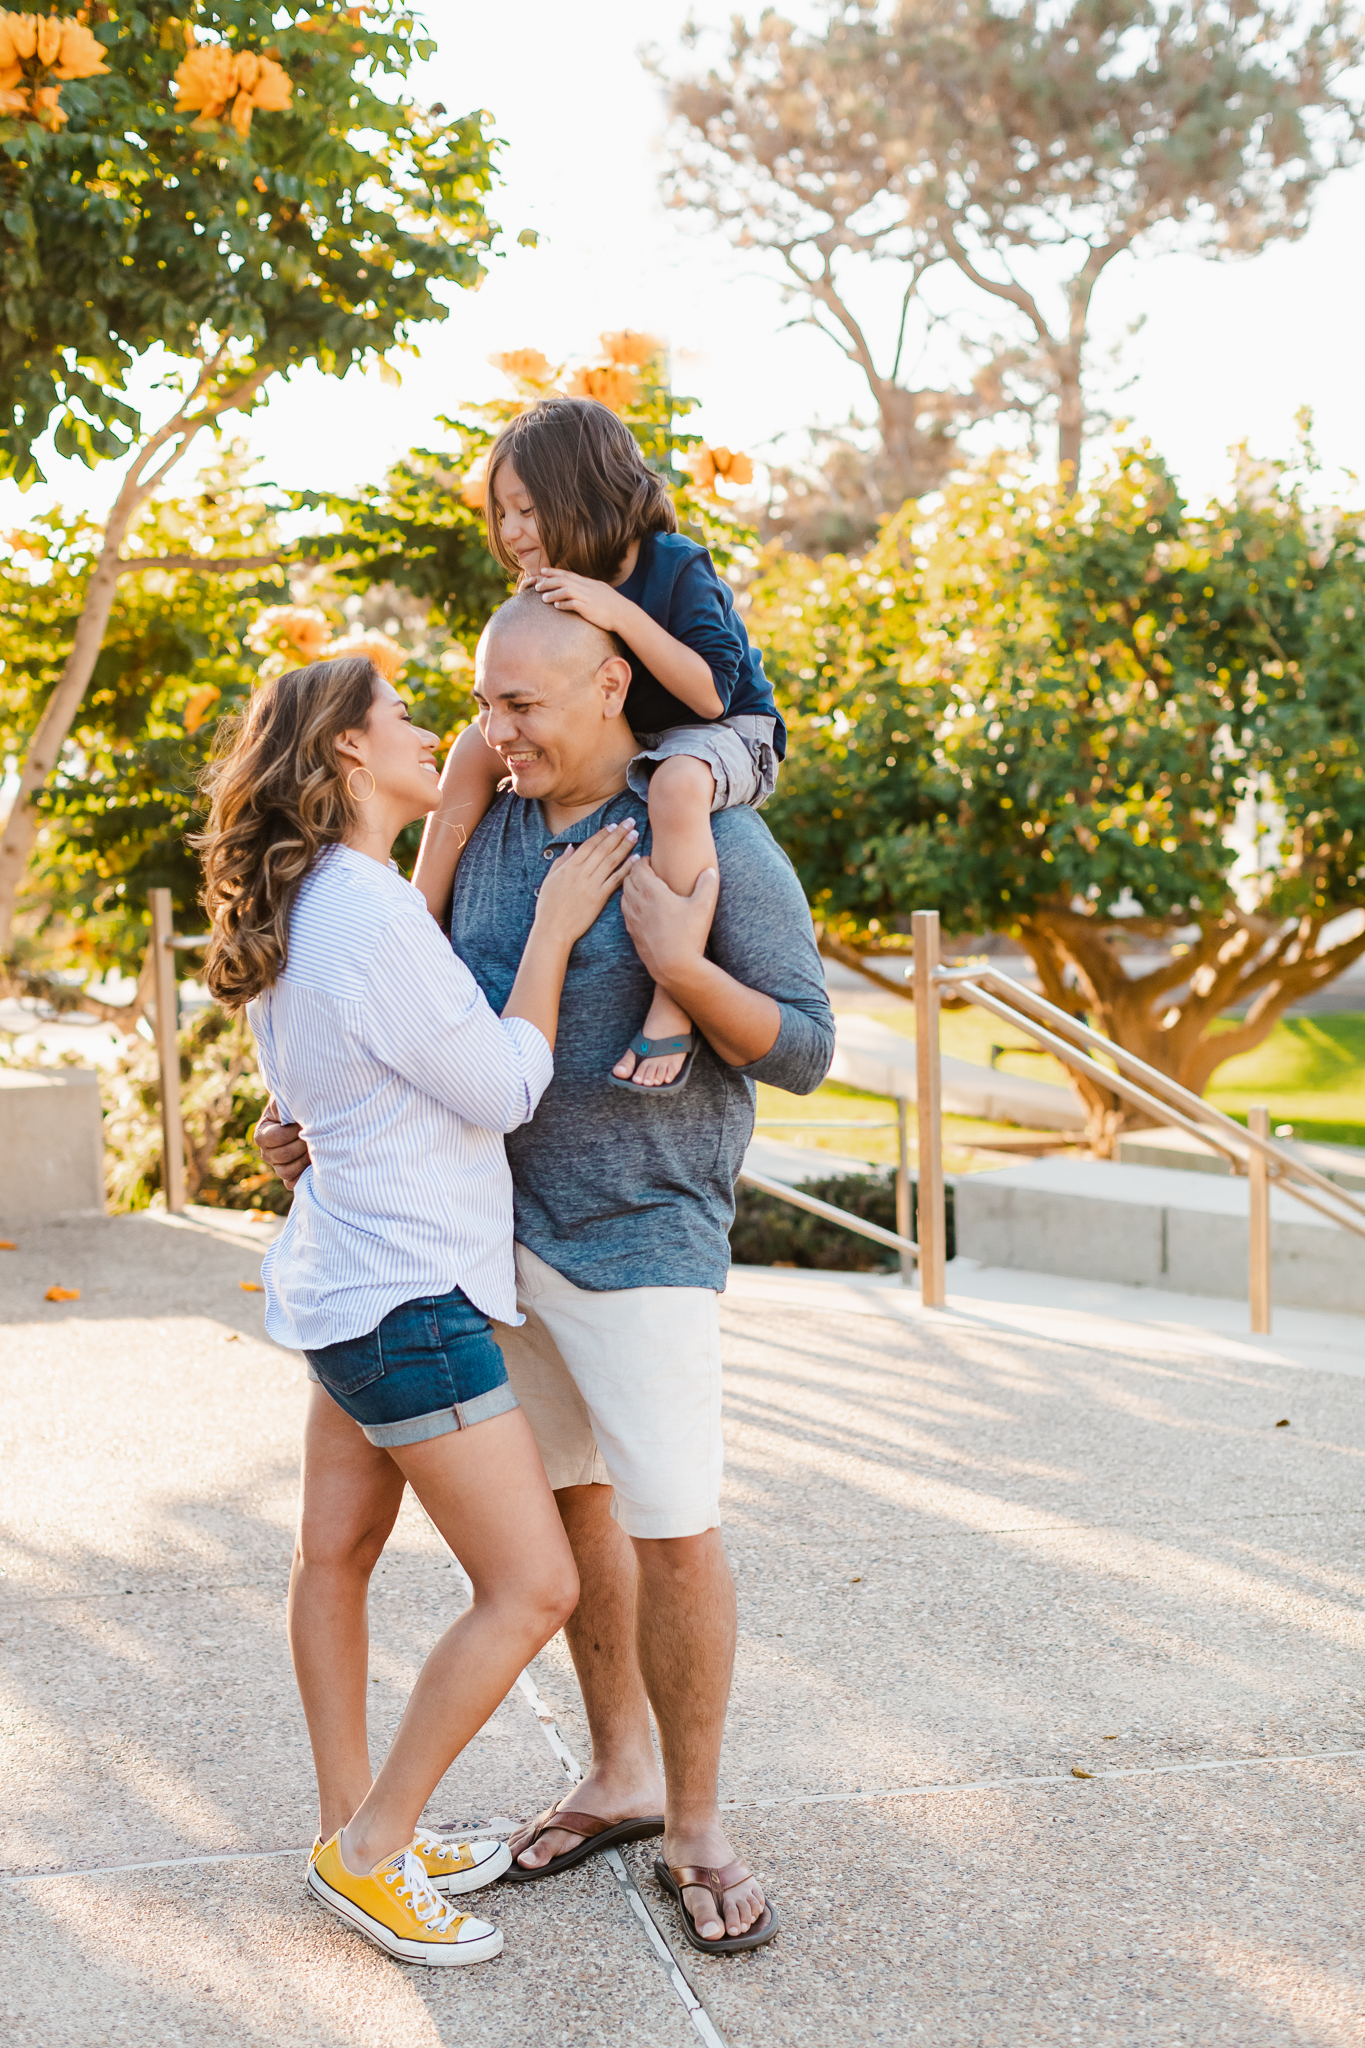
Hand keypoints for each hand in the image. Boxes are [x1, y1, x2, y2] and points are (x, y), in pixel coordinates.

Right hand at [256, 1101, 310, 1190]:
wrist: (314, 1117)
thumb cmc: (301, 1106)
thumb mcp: (289, 1101)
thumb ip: (284, 1107)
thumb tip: (289, 1119)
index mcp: (262, 1134)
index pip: (273, 1138)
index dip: (290, 1132)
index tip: (302, 1123)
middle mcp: (267, 1152)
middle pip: (281, 1156)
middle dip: (301, 1144)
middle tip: (315, 1134)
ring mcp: (278, 1166)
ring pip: (286, 1172)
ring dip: (304, 1159)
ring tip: (316, 1146)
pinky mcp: (291, 1177)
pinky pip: (293, 1183)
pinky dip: (304, 1175)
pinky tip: (316, 1162)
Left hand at [532, 567, 624, 633]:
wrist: (624, 614)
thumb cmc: (613, 605)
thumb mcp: (600, 591)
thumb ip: (588, 588)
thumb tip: (579, 588)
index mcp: (588, 583)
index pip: (568, 574)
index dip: (554, 572)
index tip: (543, 571)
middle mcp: (587, 587)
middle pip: (564, 580)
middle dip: (548, 582)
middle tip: (536, 585)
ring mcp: (588, 597)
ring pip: (566, 591)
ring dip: (553, 594)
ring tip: (542, 598)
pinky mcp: (589, 608)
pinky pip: (574, 604)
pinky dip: (564, 604)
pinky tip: (556, 607)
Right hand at [533, 820, 639, 946]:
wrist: (553, 929)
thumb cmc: (548, 906)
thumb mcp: (550, 879)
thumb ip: (560, 861)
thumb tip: (571, 847)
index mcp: (569, 866)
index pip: (589, 845)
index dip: (603, 833)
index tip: (613, 824)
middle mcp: (581, 873)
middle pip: (603, 848)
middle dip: (618, 833)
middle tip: (630, 822)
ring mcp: (591, 885)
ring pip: (611, 861)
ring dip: (625, 846)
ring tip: (635, 834)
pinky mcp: (599, 898)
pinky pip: (615, 880)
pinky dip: (626, 868)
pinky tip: (636, 859)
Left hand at [620, 858, 718, 989]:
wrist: (674, 967)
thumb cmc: (689, 936)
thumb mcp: (703, 907)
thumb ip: (707, 885)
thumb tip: (710, 871)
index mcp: (652, 892)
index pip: (638, 867)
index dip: (643, 860)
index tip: (651, 860)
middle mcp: (638, 903)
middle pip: (627, 879)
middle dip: (635, 872)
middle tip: (646, 870)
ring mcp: (632, 919)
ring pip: (624, 895)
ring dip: (630, 887)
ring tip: (642, 887)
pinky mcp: (632, 932)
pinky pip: (625, 912)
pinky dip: (629, 904)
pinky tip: (640, 907)